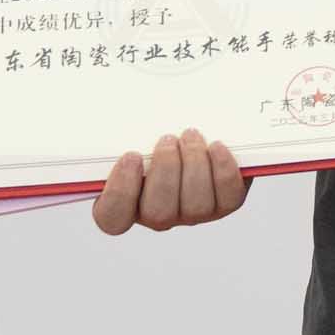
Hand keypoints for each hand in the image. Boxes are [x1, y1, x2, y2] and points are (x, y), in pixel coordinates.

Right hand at [91, 128, 244, 235]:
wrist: (197, 128)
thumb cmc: (158, 128)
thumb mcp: (132, 128)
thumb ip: (121, 132)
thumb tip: (108, 117)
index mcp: (126, 199)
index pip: (112, 217)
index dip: (120, 191)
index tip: (131, 156)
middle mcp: (158, 214)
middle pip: (157, 213)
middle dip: (165, 170)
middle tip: (167, 139)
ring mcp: (192, 213)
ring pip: (195, 207)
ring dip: (194, 165)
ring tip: (191, 135)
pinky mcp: (224, 204)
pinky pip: (227, 198)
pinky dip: (223, 170)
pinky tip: (216, 146)